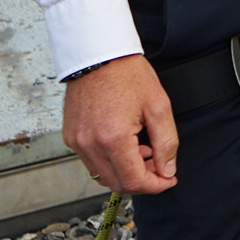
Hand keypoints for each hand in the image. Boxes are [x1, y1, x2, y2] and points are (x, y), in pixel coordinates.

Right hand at [62, 55, 176, 194]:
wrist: (99, 54)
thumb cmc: (127, 73)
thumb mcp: (158, 106)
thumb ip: (166, 143)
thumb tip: (167, 169)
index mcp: (112, 138)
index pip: (133, 181)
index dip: (155, 186)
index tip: (168, 180)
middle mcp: (89, 144)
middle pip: (116, 184)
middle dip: (141, 180)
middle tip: (157, 164)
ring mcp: (76, 142)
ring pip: (102, 175)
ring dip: (125, 171)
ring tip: (141, 148)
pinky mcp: (70, 137)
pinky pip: (91, 162)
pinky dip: (110, 161)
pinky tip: (124, 143)